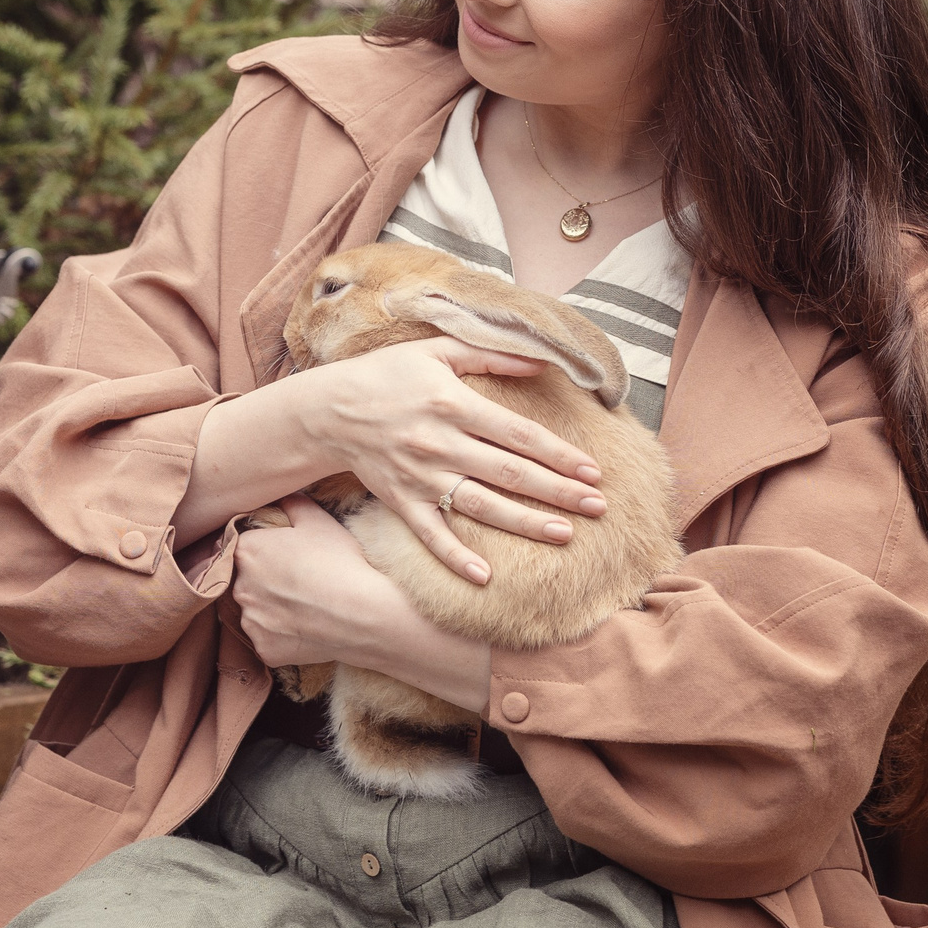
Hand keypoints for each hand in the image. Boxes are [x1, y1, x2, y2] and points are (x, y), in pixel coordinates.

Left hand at [232, 496, 490, 712]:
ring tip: (304, 606)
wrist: (366, 615)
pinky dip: (281, 636)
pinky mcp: (264, 650)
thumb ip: (292, 505)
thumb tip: (282, 498)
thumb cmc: (342, 563)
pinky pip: (267, 640)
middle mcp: (239, 587)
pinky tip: (306, 627)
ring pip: (253, 612)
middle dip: (263, 580)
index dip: (264, 550)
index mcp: (247, 550)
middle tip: (296, 582)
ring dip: (269, 609)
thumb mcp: (318, 521)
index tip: (283, 557)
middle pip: (243, 580)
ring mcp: (251, 622)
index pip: (242, 546)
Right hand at [298, 337, 605, 583]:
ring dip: (524, 523)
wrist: (329, 410)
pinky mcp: (402, 501)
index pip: (519, 434)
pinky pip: (432, 535)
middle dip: (558, 491)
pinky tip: (485, 576)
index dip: (559, 453)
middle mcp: (441, 443)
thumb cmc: (387, 375)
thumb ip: (490, 354)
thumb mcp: (437, 351)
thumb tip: (542, 361)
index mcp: (454, 404)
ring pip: (482, 506)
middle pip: (511, 473)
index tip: (592, 470)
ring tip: (564, 535)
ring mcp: (421, 477)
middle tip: (599, 506)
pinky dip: (455, 557)